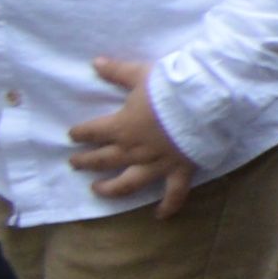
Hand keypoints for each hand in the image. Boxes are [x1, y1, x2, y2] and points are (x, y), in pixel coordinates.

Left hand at [67, 58, 195, 210]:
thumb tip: (95, 62)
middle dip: (86, 161)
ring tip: (97, 190)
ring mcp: (156, 164)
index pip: (92, 131)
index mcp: (121, 127)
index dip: (79, 133)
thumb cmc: (172, 87)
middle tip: (75, 163)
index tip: (72, 135)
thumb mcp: (141, 74)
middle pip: (103, 159)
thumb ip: (117, 71)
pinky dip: (167, 206)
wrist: (206, 102)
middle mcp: (133, 150)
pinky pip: (173, 194)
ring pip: (127, 182)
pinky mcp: (179, 170)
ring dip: (110, 188)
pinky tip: (159, 216)